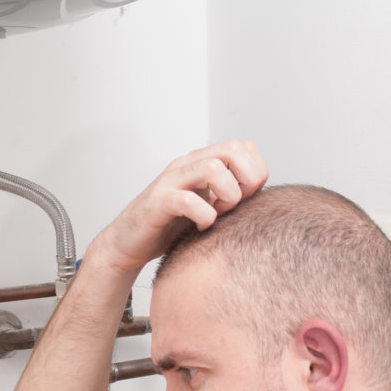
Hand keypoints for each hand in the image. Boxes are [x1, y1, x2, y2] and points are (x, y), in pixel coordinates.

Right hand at [97, 140, 267, 273]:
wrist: (128, 243)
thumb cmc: (169, 226)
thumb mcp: (208, 205)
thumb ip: (229, 195)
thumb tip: (261, 197)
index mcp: (201, 163)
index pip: (244, 147)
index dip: (256, 172)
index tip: (249, 197)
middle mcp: (187, 166)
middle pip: (232, 149)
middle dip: (246, 179)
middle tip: (238, 204)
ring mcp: (170, 182)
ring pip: (212, 168)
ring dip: (227, 195)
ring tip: (220, 214)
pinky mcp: (157, 203)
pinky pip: (187, 200)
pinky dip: (204, 215)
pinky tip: (203, 227)